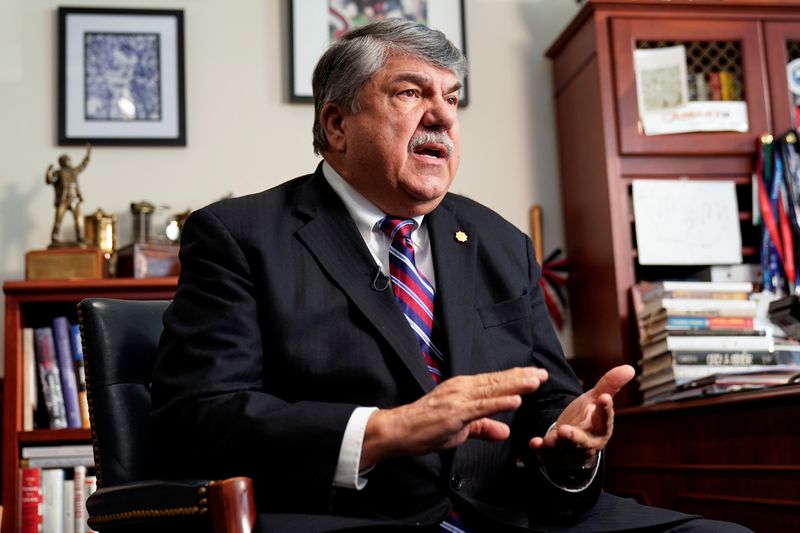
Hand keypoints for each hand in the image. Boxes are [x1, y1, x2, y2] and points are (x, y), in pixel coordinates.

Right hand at [361, 366, 547, 467]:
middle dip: (521, 377)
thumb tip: (504, 431)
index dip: (515, 377)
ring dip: (516, 385)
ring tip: (534, 381)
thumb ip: (483, 427)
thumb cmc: (426, 427)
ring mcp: (459, 398)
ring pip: (492, 390)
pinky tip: (515, 399)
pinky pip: (482, 406)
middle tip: (542, 373)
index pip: (494, 381)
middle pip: (497, 381)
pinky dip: (500, 402)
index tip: (534, 374)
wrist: (400, 429)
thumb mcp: (461, 428)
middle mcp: (462, 388)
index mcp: (463, 388)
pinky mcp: (455, 412)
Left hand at [529, 365, 633, 467]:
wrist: (571, 441)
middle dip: (574, 436)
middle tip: (565, 431)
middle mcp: (586, 441)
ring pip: (564, 447)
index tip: (603, 398)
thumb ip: (610, 385)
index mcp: (600, 428)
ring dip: (557, 442)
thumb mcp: (596, 400)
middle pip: (582, 441)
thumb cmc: (587, 418)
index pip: (605, 419)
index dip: (605, 409)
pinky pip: (546, 452)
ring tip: (552, 437)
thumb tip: (630, 368)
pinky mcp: (553, 452)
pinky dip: (540, 447)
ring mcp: (569, 448)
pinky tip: (534, 442)